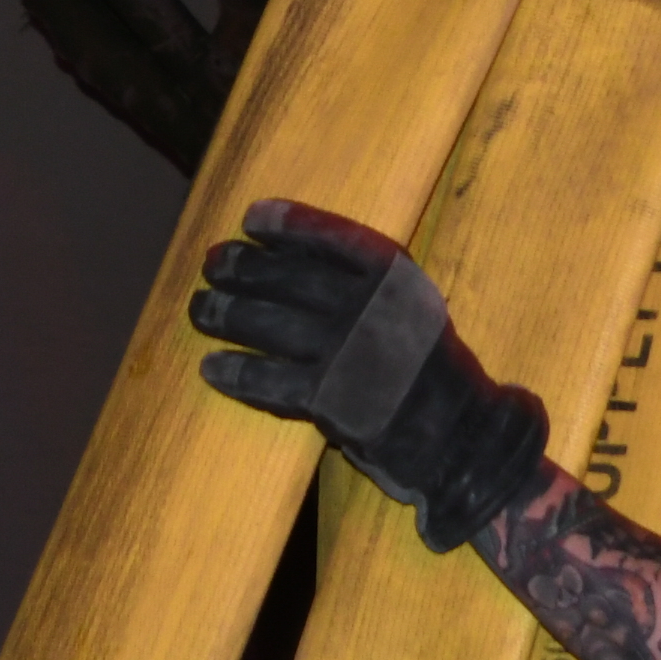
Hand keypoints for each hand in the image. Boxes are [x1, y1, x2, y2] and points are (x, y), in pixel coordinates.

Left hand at [189, 200, 550, 553]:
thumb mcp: (413, 308)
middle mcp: (373, 308)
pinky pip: (271, 381)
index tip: (252, 218)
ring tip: (200, 309)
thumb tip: (287, 257)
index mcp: (398, 279)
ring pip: (272, 325)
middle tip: (212, 263)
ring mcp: (352, 355)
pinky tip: (212, 367)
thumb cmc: (429, 369)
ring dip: (228, 315)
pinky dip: (237, 372)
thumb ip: (367, 282)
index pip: (332, 236)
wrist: (460, 441)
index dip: (288, 224)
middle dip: (245, 267)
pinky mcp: (335, 401)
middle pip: (291, 277)